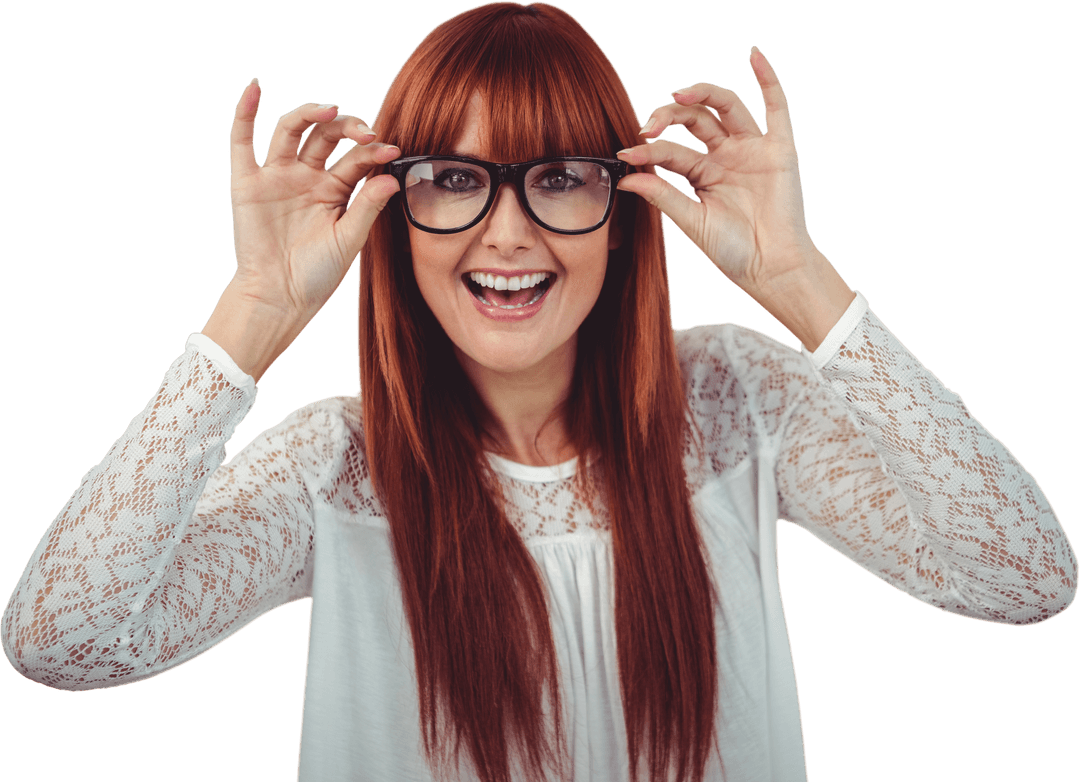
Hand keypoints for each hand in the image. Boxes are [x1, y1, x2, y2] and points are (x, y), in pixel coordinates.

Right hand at [228, 79, 401, 319]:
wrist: (280, 298)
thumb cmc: (318, 275)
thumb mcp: (349, 240)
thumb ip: (368, 207)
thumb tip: (392, 178)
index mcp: (336, 190)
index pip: (357, 158)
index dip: (374, 151)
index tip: (393, 150)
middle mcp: (308, 177)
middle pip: (327, 136)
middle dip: (348, 127)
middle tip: (366, 132)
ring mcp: (278, 176)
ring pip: (293, 130)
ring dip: (310, 113)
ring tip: (331, 109)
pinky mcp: (248, 183)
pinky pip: (242, 141)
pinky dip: (245, 112)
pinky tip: (254, 88)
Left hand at [615, 47, 820, 297]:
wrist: (771, 269)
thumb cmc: (733, 252)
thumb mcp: (691, 222)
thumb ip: (662, 196)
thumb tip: (624, 178)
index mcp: (702, 173)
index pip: (671, 151)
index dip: (648, 151)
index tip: (626, 154)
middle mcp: (725, 156)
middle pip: (694, 120)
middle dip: (669, 116)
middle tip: (649, 126)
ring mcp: (752, 150)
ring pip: (725, 107)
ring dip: (703, 93)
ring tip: (678, 94)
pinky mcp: (779, 150)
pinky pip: (776, 107)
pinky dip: (767, 78)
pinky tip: (754, 56)